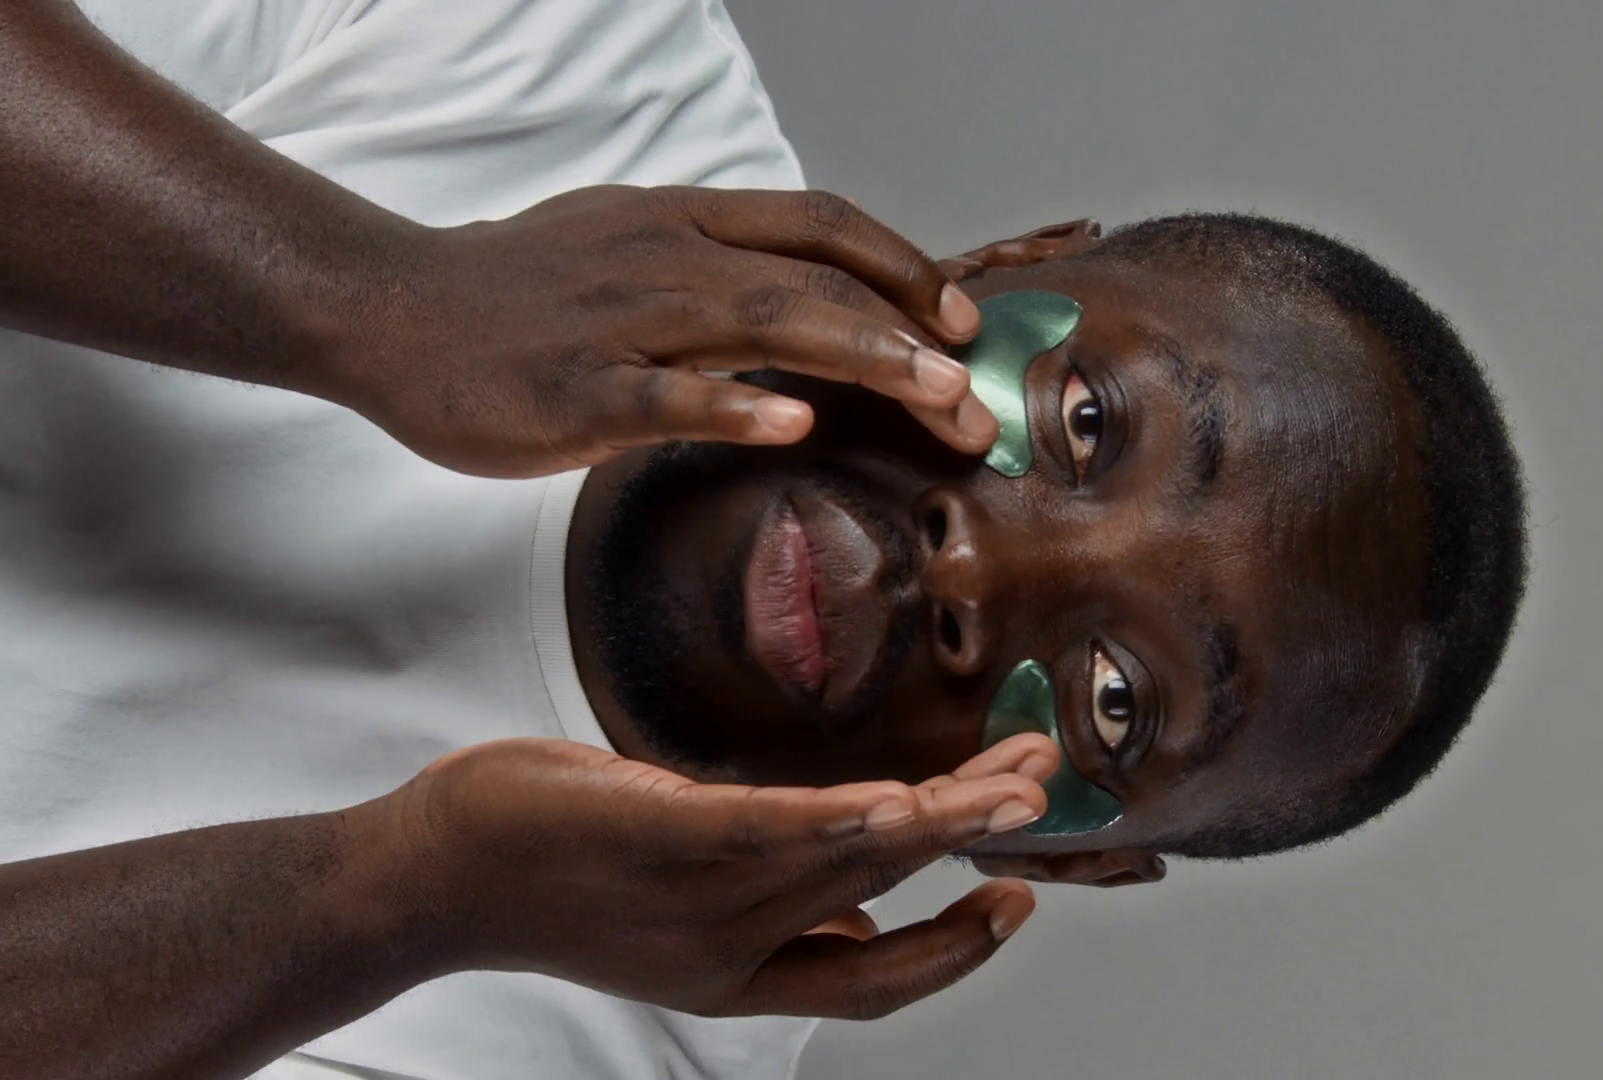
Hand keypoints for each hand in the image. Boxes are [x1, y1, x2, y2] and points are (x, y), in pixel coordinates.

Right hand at [340, 187, 997, 477]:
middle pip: (817, 282)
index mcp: (687, 223)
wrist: (390, 309)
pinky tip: (792, 422)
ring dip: (864, 356)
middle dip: (912, 341)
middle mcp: (669, 257)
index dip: (904, 268)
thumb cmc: (522, 295)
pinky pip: (663, 392)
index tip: (962, 322)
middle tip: (976, 403)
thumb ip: (722, 275)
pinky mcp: (574, 385)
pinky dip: (733, 402)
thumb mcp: (634, 252)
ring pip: (763, 322)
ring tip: (935, 397)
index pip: (823, 226)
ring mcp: (621, 319)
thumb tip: (816, 310)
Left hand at [371, 734, 1058, 1018]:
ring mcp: (692, 897)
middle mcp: (727, 951)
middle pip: (882, 912)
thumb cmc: (549, 872)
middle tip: (1042, 804)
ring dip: (939, 821)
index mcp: (736, 972)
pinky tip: (899, 798)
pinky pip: (766, 831)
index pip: (872, 979)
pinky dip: (840, 819)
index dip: (953, 950)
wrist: (428, 878)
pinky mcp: (655, 836)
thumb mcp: (670, 908)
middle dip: (972, 858)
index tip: (1013, 897)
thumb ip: (765, 908)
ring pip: (845, 862)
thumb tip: (859, 897)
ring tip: (1010, 785)